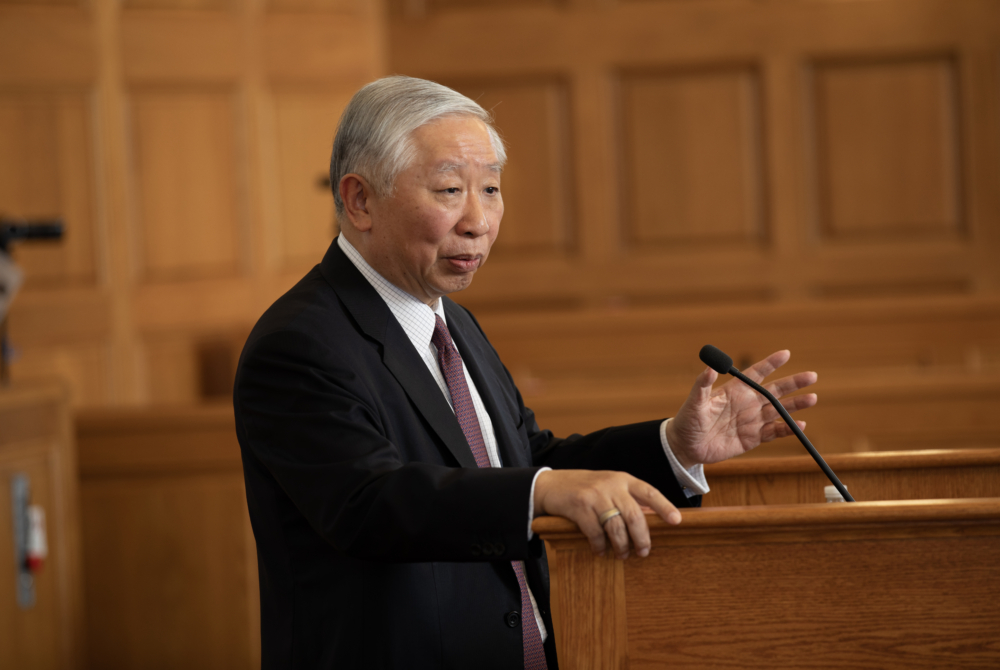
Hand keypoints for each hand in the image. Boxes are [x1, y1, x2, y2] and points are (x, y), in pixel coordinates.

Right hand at [533, 469, 680, 558]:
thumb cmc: (585, 489)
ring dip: (621, 546)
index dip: (664, 506)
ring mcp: (595, 495)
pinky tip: (600, 551)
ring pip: (616, 527)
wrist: (550, 484)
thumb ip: (627, 500)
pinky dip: (600, 546)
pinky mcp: (579, 506)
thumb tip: (650, 522)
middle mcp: (611, 485)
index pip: (649, 492)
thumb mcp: (608, 487)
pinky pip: (595, 532)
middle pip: (635, 515)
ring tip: (622, 555)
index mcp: (623, 479)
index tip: (676, 521)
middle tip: (644, 552)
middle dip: (642, 538)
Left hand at [666, 350, 817, 468]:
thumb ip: (702, 385)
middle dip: (793, 383)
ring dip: (795, 405)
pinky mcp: (753, 438)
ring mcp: (751, 421)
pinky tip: (799, 425)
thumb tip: (710, 367)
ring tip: (812, 398)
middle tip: (812, 376)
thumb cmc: (688, 421)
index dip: (771, 364)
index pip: (756, 374)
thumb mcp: (694, 402)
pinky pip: (773, 432)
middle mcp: (747, 404)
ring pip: (778, 410)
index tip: (786, 353)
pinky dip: (787, 430)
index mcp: (735, 391)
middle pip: (774, 391)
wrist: (687, 446)